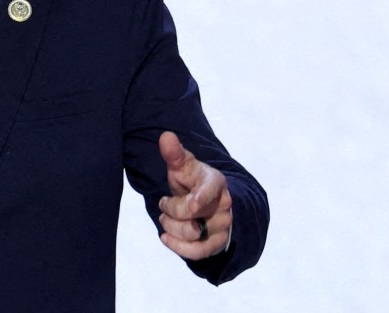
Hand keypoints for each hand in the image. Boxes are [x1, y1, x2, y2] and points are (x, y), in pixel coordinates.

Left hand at [156, 131, 231, 260]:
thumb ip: (174, 153)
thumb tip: (166, 136)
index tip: (192, 204)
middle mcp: (224, 204)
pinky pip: (198, 252)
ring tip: (165, 219)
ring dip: (171, 227)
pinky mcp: (217, 243)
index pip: (212, 190)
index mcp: (216, 181)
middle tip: (164, 203)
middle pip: (192, 214)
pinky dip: (179, 247)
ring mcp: (222, 225)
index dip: (202, 198)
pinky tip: (165, 238)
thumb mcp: (183, 165)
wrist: (205, 202)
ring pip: (192, 233)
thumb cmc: (191, 181)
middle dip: (170, 210)